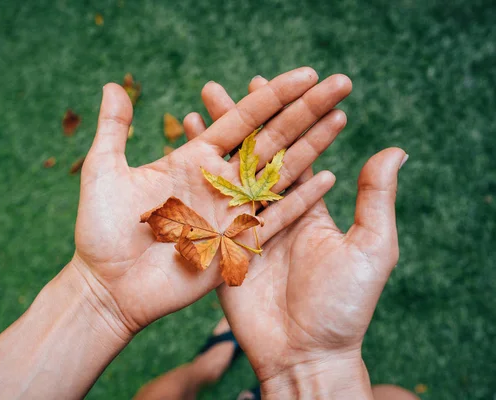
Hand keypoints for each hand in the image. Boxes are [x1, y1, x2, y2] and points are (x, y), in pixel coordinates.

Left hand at [70, 67, 351, 340]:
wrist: (107, 286)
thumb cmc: (100, 231)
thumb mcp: (103, 170)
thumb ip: (113, 129)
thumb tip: (116, 84)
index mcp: (193, 160)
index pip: (242, 119)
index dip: (273, 95)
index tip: (304, 74)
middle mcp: (218, 182)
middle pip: (271, 139)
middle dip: (305, 111)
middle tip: (339, 84)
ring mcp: (230, 212)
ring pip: (280, 173)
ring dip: (311, 146)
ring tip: (340, 118)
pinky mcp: (235, 244)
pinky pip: (275, 218)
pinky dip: (300, 199)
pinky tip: (327, 177)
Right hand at [186, 76, 406, 397]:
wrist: (303, 355)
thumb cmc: (343, 307)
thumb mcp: (370, 250)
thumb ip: (375, 200)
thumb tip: (394, 148)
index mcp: (307, 208)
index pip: (292, 152)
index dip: (284, 118)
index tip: (274, 84)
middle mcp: (274, 213)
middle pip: (253, 155)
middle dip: (240, 119)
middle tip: (222, 84)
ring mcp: (244, 229)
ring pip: (226, 174)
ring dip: (213, 140)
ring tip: (200, 105)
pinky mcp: (220, 248)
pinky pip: (206, 207)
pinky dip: (195, 177)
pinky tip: (185, 149)